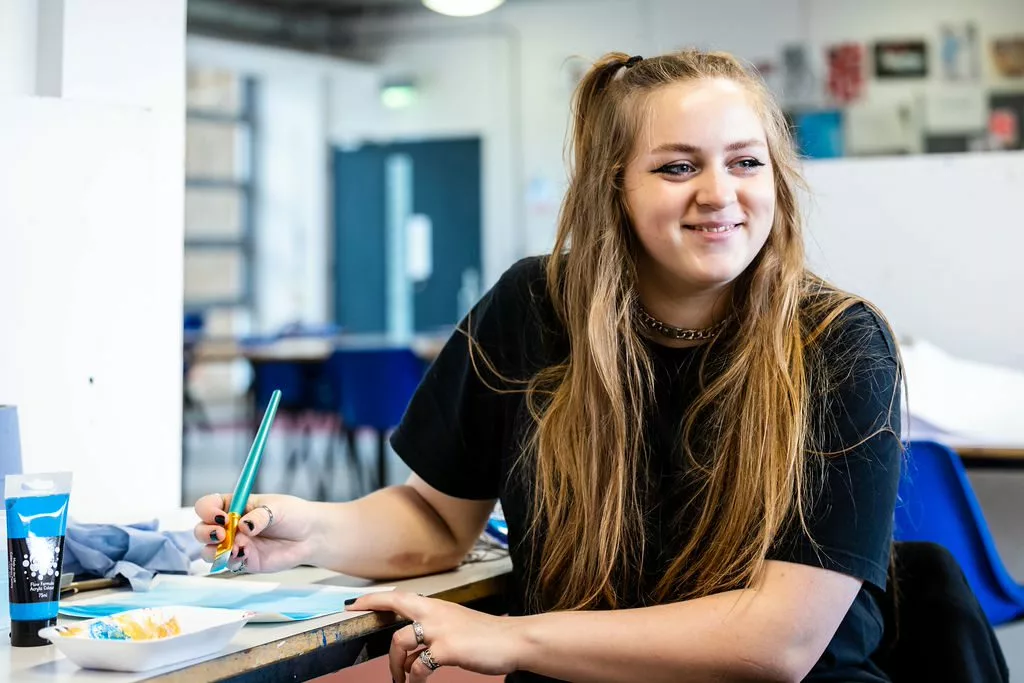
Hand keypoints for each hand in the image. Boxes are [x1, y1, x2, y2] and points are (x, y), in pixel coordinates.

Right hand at [193, 493, 315, 572]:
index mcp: (234, 505)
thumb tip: (244, 526)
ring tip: (238, 546)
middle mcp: (229, 525)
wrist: (310, 535)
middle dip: (206, 532)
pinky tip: (246, 555)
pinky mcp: (243, 561)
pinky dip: (231, 561)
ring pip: (208, 550)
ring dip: (215, 550)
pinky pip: (227, 564)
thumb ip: (259, 516)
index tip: (220, 516)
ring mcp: (234, 544)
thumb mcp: (277, 508)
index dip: (207, 510)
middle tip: (222, 534)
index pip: (208, 505)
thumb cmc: (293, 514)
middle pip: (201, 529)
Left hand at [346, 591, 522, 682]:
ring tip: (399, 680)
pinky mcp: (446, 649)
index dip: (376, 598)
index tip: (356, 602)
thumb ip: (435, 632)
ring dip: (395, 665)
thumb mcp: (458, 625)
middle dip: (372, 610)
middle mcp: (436, 613)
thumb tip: (415, 651)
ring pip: (400, 643)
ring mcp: (440, 630)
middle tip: (354, 615)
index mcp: (438, 606)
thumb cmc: (487, 637)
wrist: (513, 640)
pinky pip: (419, 668)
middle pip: (395, 606)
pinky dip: (415, 679)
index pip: (401, 596)